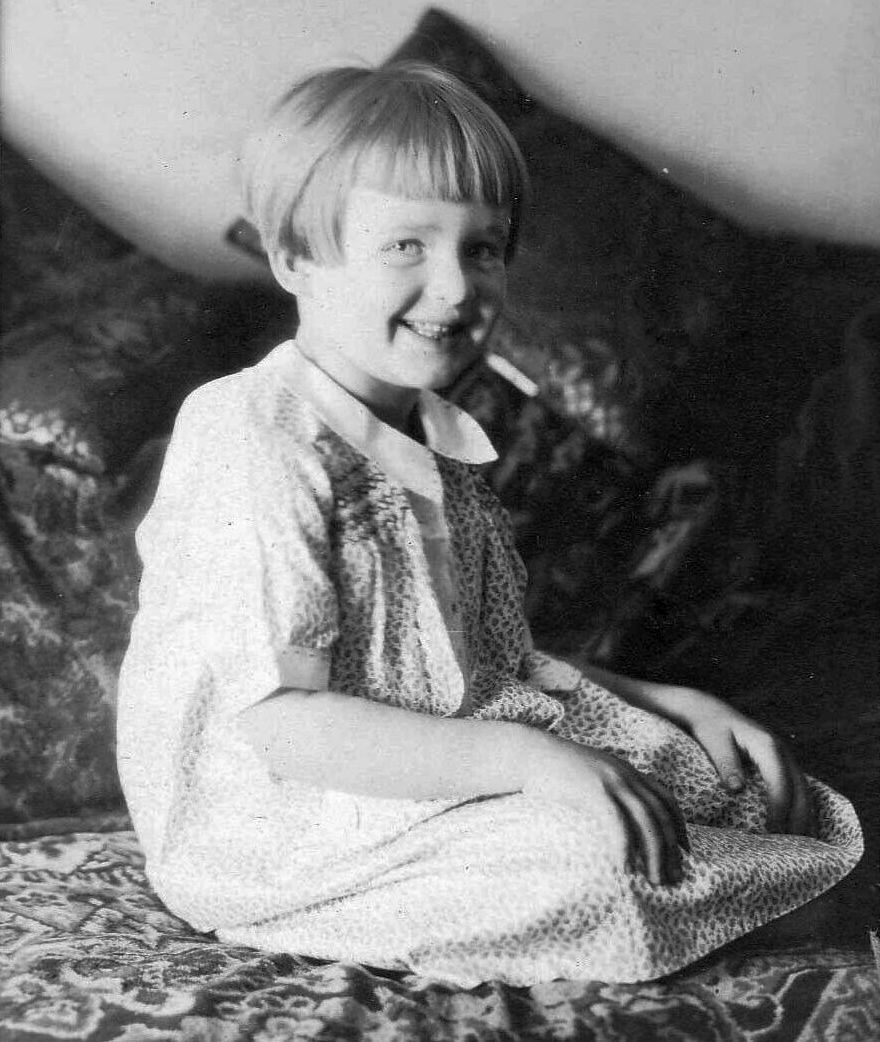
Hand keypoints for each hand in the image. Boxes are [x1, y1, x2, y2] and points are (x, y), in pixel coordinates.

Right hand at [523, 733, 689, 885]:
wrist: (529, 753)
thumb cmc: (554, 770)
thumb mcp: (590, 776)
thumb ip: (608, 791)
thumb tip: (616, 818)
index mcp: (626, 770)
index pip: (666, 798)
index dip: (679, 826)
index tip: (685, 851)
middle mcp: (625, 774)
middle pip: (661, 813)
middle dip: (672, 848)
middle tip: (674, 877)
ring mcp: (611, 780)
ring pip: (647, 819)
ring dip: (655, 852)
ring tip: (655, 880)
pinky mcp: (593, 790)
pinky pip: (618, 822)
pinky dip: (625, 845)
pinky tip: (625, 867)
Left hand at [647, 684, 815, 835]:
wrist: (708, 710)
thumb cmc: (708, 726)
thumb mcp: (712, 740)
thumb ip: (725, 762)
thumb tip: (736, 788)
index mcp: (766, 745)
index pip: (780, 781)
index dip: (780, 808)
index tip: (774, 833)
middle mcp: (781, 751)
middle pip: (800, 789)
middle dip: (799, 819)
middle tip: (793, 850)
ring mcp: (783, 757)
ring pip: (804, 790)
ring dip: (804, 817)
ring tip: (801, 847)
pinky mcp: (780, 764)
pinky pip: (797, 788)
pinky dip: (800, 809)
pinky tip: (798, 830)